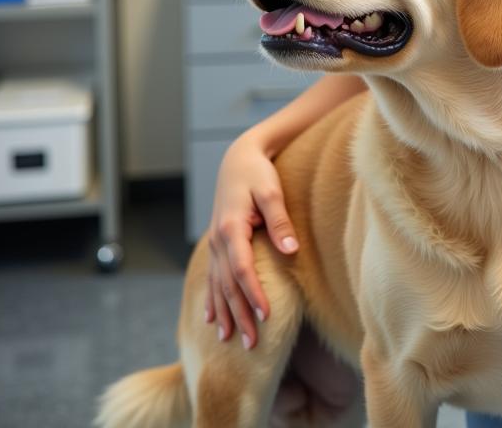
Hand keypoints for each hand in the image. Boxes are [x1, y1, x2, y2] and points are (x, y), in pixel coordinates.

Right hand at [203, 131, 299, 347]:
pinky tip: (210, 319)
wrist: (238, 159)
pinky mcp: (216, 245)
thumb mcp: (272, 191)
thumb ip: (280, 221)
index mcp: (231, 228)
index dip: (254, 294)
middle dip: (239, 315)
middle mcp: (218, 241)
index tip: (267, 316)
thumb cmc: (258, 173)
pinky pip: (211, 278)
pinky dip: (211, 300)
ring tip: (229, 340)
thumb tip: (291, 249)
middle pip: (228, 285)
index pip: (242, 270)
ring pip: (217, 286)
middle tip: (251, 343)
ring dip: (224, 313)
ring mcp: (214, 244)